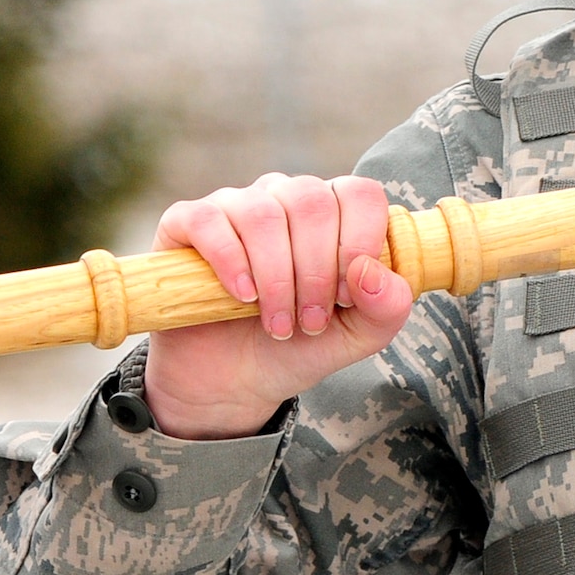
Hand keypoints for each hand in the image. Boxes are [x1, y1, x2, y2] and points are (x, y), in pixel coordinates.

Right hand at [143, 174, 413, 439]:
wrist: (230, 381)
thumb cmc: (299, 346)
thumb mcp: (357, 337)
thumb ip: (387, 308)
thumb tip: (371, 272)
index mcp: (336, 212)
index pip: (360, 194)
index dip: (360, 243)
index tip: (348, 298)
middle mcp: (287, 197)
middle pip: (313, 203)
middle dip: (317, 272)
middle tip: (311, 322)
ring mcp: (237, 205)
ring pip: (264, 214)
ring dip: (276, 278)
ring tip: (278, 323)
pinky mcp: (187, 223)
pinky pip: (210, 220)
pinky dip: (230, 261)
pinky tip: (243, 297)